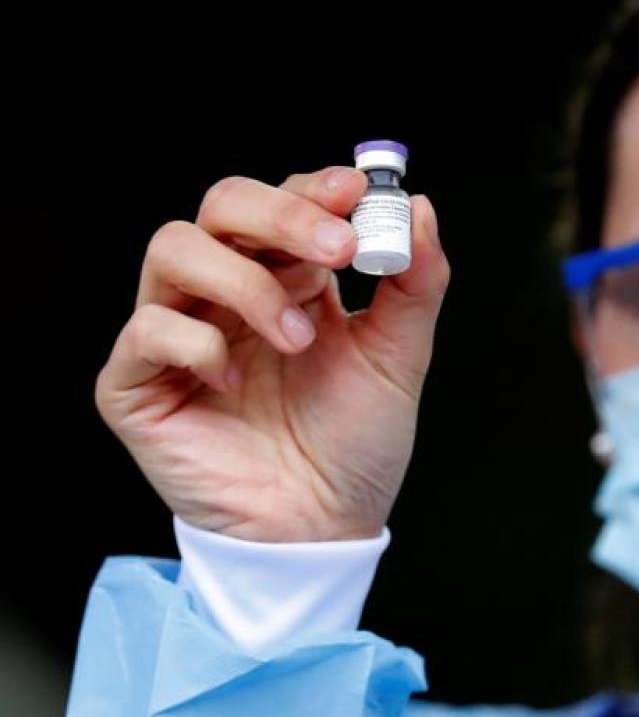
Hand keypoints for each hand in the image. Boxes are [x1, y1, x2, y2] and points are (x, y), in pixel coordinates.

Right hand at [95, 168, 448, 541]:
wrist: (324, 528)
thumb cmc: (356, 444)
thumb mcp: (400, 358)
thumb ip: (415, 282)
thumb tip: (420, 206)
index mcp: (290, 278)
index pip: (283, 201)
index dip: (313, 188)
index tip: (355, 191)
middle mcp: (230, 294)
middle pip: (222, 205)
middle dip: (280, 214)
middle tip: (335, 249)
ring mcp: (181, 333)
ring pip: (174, 249)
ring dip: (246, 281)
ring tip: (298, 339)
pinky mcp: (139, 384)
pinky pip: (146, 331)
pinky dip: (197, 344)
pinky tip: (236, 382)